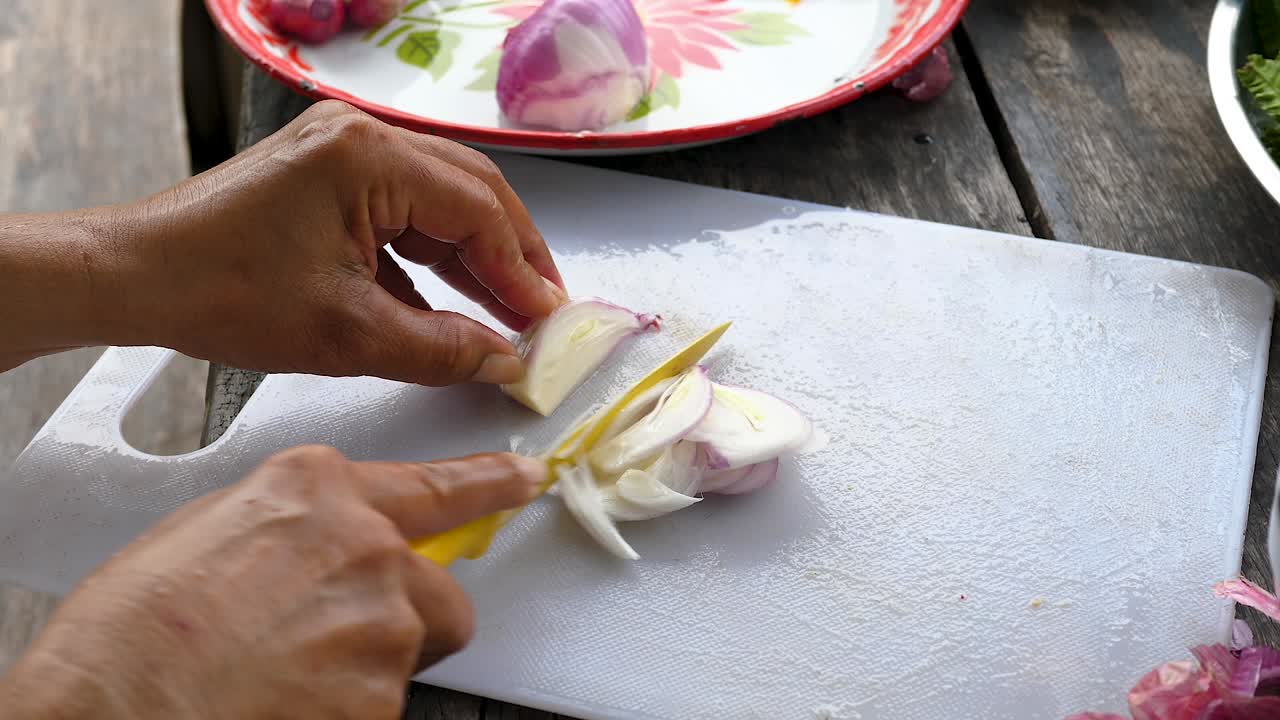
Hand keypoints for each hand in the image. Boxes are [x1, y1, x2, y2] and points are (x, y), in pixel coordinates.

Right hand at [0, 446, 544, 719]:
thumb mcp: (201, 537)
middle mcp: (365, 545)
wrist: (110, 712)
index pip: (435, 484)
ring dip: (360, 673)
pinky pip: (384, 705)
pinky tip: (286, 706)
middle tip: (330, 647)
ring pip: (406, 653)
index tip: (524, 480)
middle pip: (433, 590)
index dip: (489, 484)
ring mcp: (383, 619)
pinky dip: (345, 712)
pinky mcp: (385, 691)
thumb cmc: (131, 635)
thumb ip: (284, 527)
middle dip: (404, 620)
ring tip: (279, 682)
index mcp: (315, 493)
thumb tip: (308, 545)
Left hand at [15, 100, 564, 383]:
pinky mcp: (327, 175)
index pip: (477, 210)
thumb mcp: (347, 335)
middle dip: (512, 255)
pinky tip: (453, 300)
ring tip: (511, 308)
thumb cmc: (220, 293)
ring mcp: (343, 152)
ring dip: (475, 256)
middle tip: (545, 310)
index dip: (522, 270)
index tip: (550, 318)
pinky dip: (432, 255)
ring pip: (440, 201)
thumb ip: (441, 349)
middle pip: (471, 192)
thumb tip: (503, 361)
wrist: (136, 278)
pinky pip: (403, 210)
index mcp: (368, 157)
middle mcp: (361, 138)